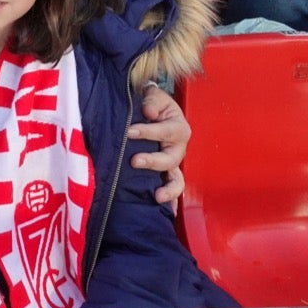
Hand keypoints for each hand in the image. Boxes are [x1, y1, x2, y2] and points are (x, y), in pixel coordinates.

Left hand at [131, 83, 189, 205]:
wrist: (150, 110)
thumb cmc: (152, 103)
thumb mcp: (153, 96)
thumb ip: (151, 100)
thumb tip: (149, 111)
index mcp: (178, 127)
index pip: (165, 131)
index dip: (148, 131)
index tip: (129, 132)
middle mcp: (178, 148)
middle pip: (171, 159)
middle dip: (153, 161)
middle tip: (135, 161)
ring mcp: (172, 164)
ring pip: (177, 180)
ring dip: (168, 189)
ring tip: (157, 196)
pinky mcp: (164, 174)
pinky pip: (171, 190)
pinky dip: (170, 201)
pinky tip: (164, 211)